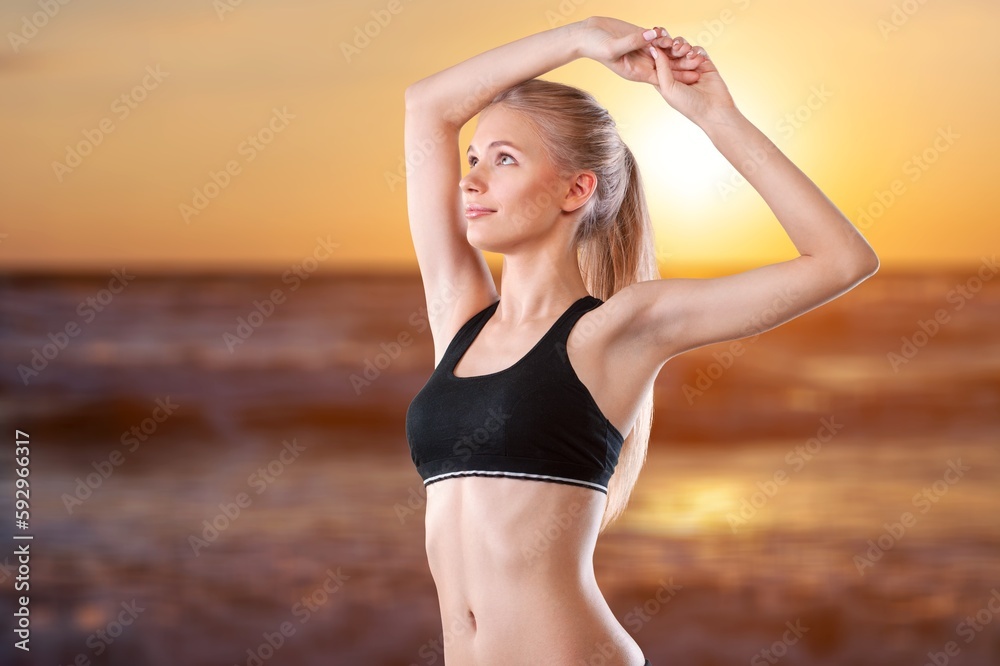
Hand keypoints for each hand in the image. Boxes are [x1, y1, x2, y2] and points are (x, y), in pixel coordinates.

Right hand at [579, 17, 703, 86]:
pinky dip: (666, 38)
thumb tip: (654, 36)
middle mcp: (640, 63)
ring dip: (677, 51)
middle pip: (667, 66)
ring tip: (694, 49)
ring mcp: (640, 50)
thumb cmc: (594, 45)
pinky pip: (657, 39)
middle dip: (684, 64)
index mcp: (635, 71)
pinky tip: (678, 38)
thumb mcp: (614, 47)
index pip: (662, 77)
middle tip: (701, 62)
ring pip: (664, 52)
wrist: (585, 35)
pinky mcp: (639, 38)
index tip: (696, 77)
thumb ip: (634, 42)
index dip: (679, 77)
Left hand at [646, 31, 736, 124]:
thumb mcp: (668, 87)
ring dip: (681, 46)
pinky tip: (693, 56)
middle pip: (669, 51)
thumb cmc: (687, 104)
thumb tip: (653, 49)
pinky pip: (697, 50)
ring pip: (683, 48)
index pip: (656, 59)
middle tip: (669, 42)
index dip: (654, 48)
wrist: (714, 110)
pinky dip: (694, 50)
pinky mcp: (704, 63)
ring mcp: (690, 66)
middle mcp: (676, 71)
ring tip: (682, 49)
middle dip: (668, 44)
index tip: (652, 39)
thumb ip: (661, 68)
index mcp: (663, 79)